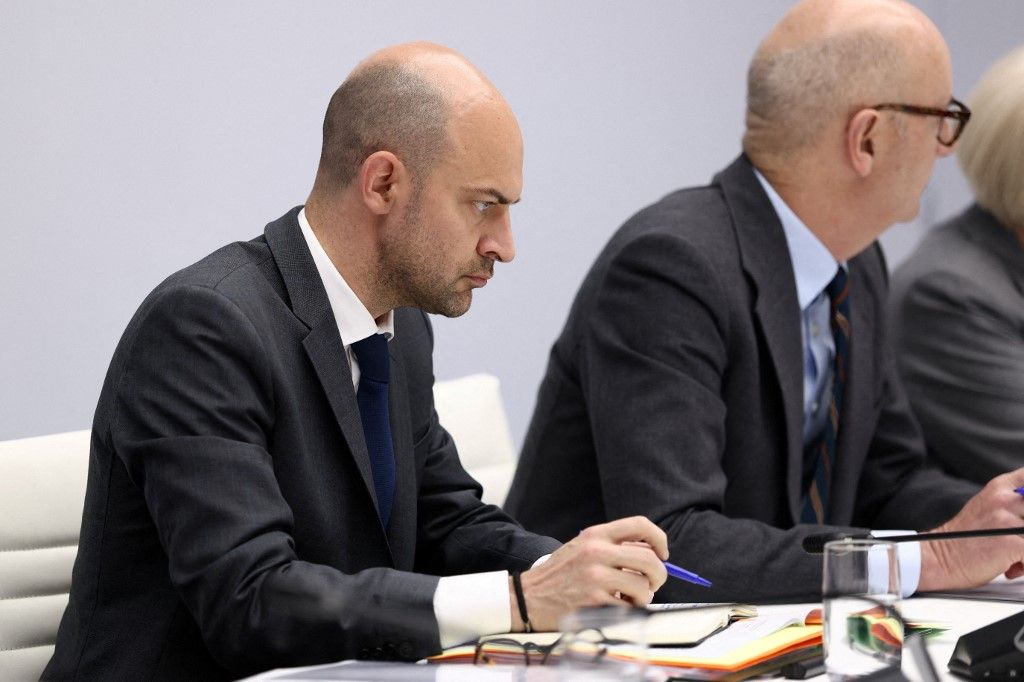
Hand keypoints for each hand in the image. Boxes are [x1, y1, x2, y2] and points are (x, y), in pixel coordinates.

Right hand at [510, 516, 667, 631]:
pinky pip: (629, 608)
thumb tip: (653, 554)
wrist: (527, 597)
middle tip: (653, 584)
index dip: (659, 539)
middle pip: (649, 560)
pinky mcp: (594, 602)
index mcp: (595, 535)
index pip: (640, 525)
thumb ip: (614, 547)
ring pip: (643, 587)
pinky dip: (628, 612)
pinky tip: (615, 609)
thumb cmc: (560, 574)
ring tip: (629, 599)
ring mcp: (595, 577)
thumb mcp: (583, 548)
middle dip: (659, 575)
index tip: (662, 554)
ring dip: (643, 597)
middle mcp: (596, 552)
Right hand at [918, 469, 1023, 590]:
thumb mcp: (986, 507)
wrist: (938, 558)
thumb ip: (1011, 503)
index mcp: (999, 487)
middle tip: (1018, 536)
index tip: (1022, 513)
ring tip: (1016, 557)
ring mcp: (1007, 520)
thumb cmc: (964, 538)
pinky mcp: (1012, 544)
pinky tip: (1010, 567)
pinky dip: (1023, 565)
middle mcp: (1004, 499)